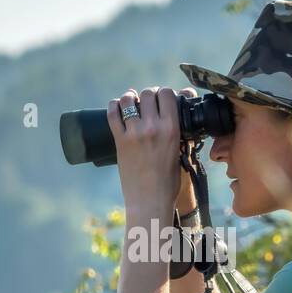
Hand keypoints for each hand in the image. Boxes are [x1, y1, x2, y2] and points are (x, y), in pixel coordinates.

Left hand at [106, 86, 183, 211]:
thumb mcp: (179, 153)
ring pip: (128, 99)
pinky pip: (112, 114)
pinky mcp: (120, 141)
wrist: (150, 199)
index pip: (167, 94)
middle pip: (147, 93)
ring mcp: (134, 133)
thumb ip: (174, 134)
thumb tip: (170, 121)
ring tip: (131, 101)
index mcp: (172, 129)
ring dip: (130, 97)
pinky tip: (116, 106)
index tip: (162, 98)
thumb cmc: (168, 181)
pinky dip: (113, 106)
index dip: (164, 93)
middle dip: (147, 94)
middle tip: (146, 102)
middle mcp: (153, 127)